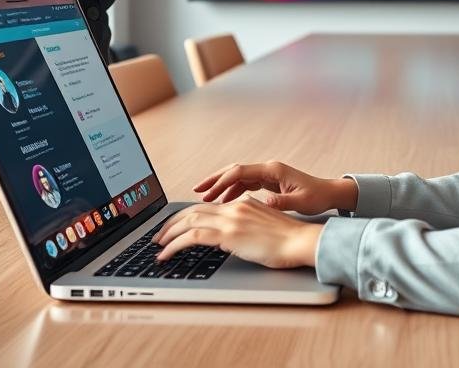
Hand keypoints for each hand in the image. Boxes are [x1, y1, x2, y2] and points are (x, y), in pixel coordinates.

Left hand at [152, 197, 322, 267]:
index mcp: (241, 205)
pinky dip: (174, 245)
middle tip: (158, 236)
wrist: (301, 241)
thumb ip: (244, 228)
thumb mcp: (262, 228)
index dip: (185, 216)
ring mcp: (230, 219)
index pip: (205, 207)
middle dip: (171, 224)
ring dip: (168, 234)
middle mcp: (233, 208)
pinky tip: (166, 254)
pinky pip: (192, 237)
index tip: (174, 227)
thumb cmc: (288, 241)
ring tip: (157, 246)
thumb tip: (229, 238)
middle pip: (192, 211)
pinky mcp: (228, 234)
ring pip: (188, 221)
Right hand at [194, 160, 357, 214]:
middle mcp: (268, 169)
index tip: (208, 192)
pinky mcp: (269, 182)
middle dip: (215, 179)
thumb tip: (264, 203)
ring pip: (238, 177)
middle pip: (235, 170)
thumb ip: (282, 203)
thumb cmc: (317, 197)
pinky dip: (233, 191)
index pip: (241, 172)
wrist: (330, 193)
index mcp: (273, 170)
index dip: (222, 181)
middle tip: (197, 191)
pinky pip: (245, 184)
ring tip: (205, 198)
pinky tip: (224, 201)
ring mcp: (268, 174)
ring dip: (222, 186)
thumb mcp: (301, 203)